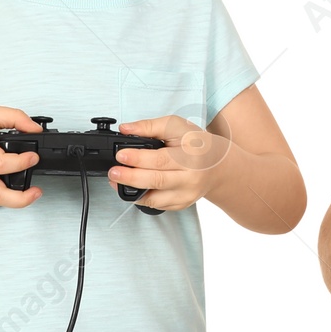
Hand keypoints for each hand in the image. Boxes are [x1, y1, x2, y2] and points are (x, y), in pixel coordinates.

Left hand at [110, 114, 230, 212]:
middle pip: (157, 181)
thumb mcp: (176, 126)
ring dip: (132, 191)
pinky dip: (141, 198)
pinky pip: (157, 205)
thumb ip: (150, 126)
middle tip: (113, 172)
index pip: (161, 159)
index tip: (120, 155)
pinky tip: (132, 187)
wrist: (217, 164)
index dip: (138, 159)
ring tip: (116, 181)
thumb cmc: (196, 143)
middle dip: (130, 178)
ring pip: (155, 199)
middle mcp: (191, 178)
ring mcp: (187, 194)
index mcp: (191, 156)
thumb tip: (125, 129)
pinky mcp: (182, 204)